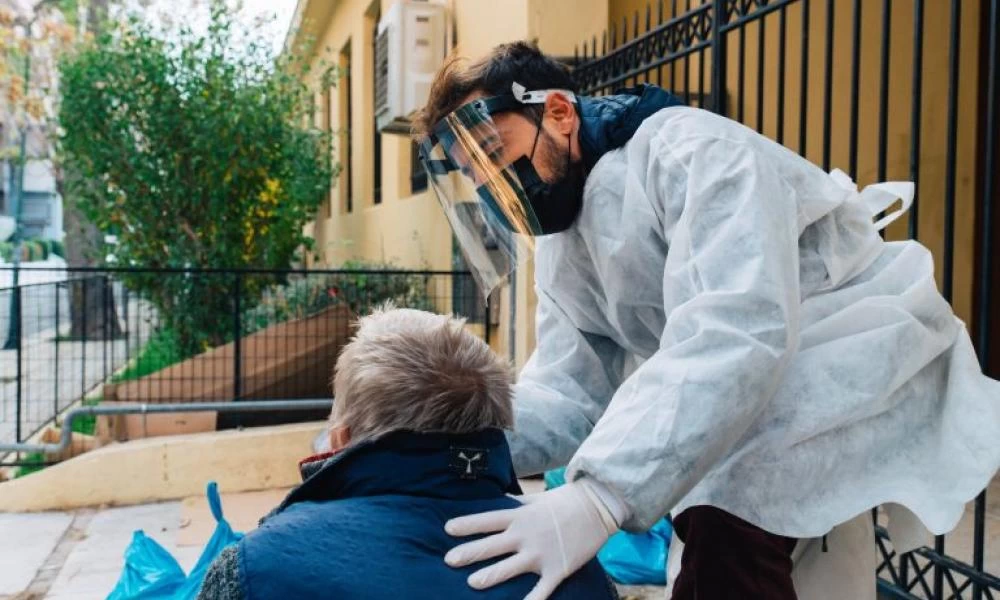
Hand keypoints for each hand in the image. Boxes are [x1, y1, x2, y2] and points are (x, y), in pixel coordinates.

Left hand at [444, 480, 619, 599]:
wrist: (598, 507)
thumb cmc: (564, 501)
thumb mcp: (536, 500)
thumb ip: (515, 505)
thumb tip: (496, 502)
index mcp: (520, 516)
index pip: (487, 520)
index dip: (467, 525)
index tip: (447, 529)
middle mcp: (526, 535)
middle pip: (492, 546)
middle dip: (469, 553)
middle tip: (448, 560)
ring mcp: (541, 554)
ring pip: (509, 568)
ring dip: (490, 576)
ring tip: (472, 583)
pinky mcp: (557, 570)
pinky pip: (541, 590)